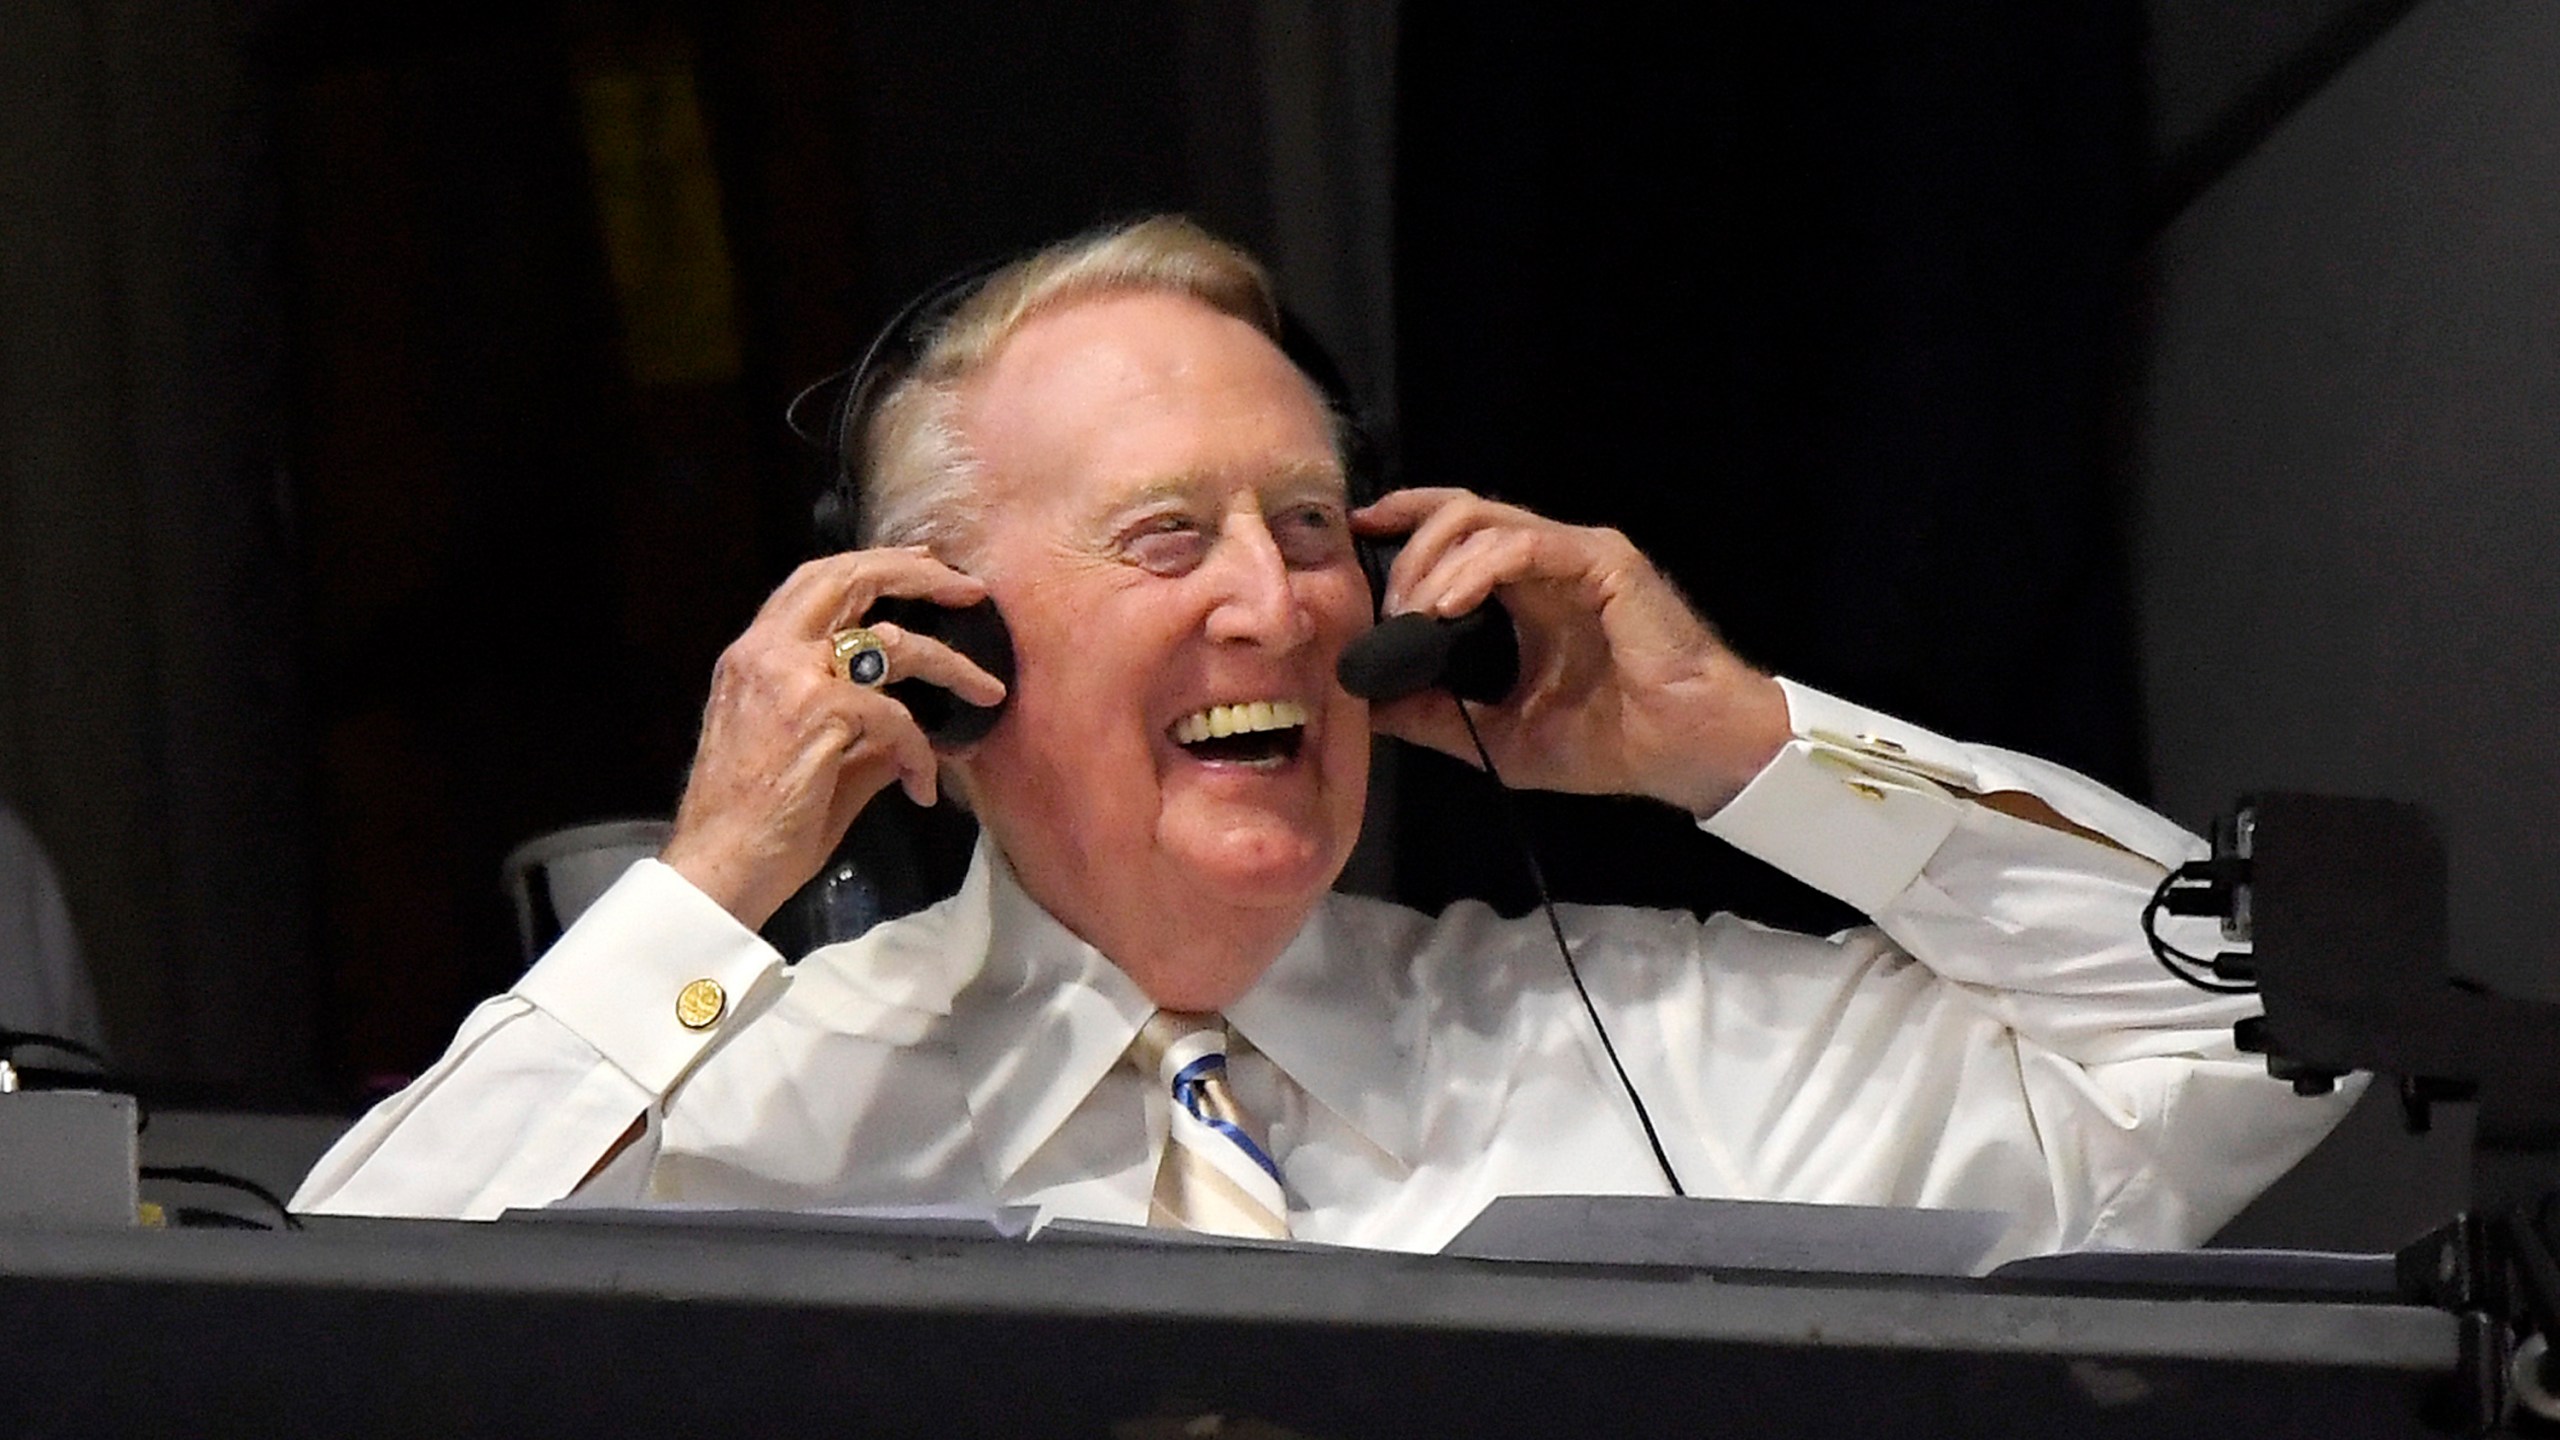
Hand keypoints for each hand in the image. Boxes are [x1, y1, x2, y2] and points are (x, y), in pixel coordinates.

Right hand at [659, 548, 1008, 928]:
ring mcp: (789, 677)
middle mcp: (766, 652)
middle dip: (918, 574)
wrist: (719, 867)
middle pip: (850, 579)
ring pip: (892, 642)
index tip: (926, 564)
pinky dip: (920, 750)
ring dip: (951, 664)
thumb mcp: (813, 758)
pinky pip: (896, 716)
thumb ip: (862, 729)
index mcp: (755, 655)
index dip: (875, 564)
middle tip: (969, 589)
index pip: (817, 581)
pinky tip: (923, 787)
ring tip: (989, 690)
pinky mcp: (816, 714)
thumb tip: (916, 725)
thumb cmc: (761, 824)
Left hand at [1353, 489, 1789, 815]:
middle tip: (1382, 610)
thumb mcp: (1502, 735)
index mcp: (1527, 592)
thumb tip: (1367, 705)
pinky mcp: (1603, 562)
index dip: (1403, 521)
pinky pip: (1523, 545)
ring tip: (1410, 616)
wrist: (1686, 752)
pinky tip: (1447, 606)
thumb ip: (1437, 715)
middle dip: (1407, 551)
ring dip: (1432, 564)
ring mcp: (1577, 556)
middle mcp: (1549, 562)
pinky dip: (1475, 569)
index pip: (1456, 530)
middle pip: (1459, 512)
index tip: (1354, 536)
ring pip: (1483, 520)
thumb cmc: (1613, 743)